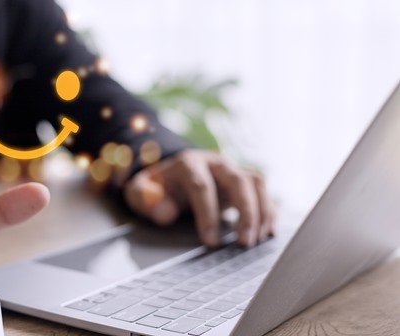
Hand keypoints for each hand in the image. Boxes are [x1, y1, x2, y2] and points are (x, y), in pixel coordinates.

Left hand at [124, 149, 275, 246]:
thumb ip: (145, 199)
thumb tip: (166, 213)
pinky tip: (266, 232)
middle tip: (243, 242)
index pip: (202, 186)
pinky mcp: (243, 183)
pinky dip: (268, 211)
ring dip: (261, 211)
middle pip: (238, 180)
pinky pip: (263, 192)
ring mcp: (232, 171)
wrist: (169, 175)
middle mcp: (215, 163)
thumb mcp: (140, 191)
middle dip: (245, 211)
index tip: (210, 241)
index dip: (207, 214)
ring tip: (256, 240)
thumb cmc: (155, 187)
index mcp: (188, 163)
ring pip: (256, 183)